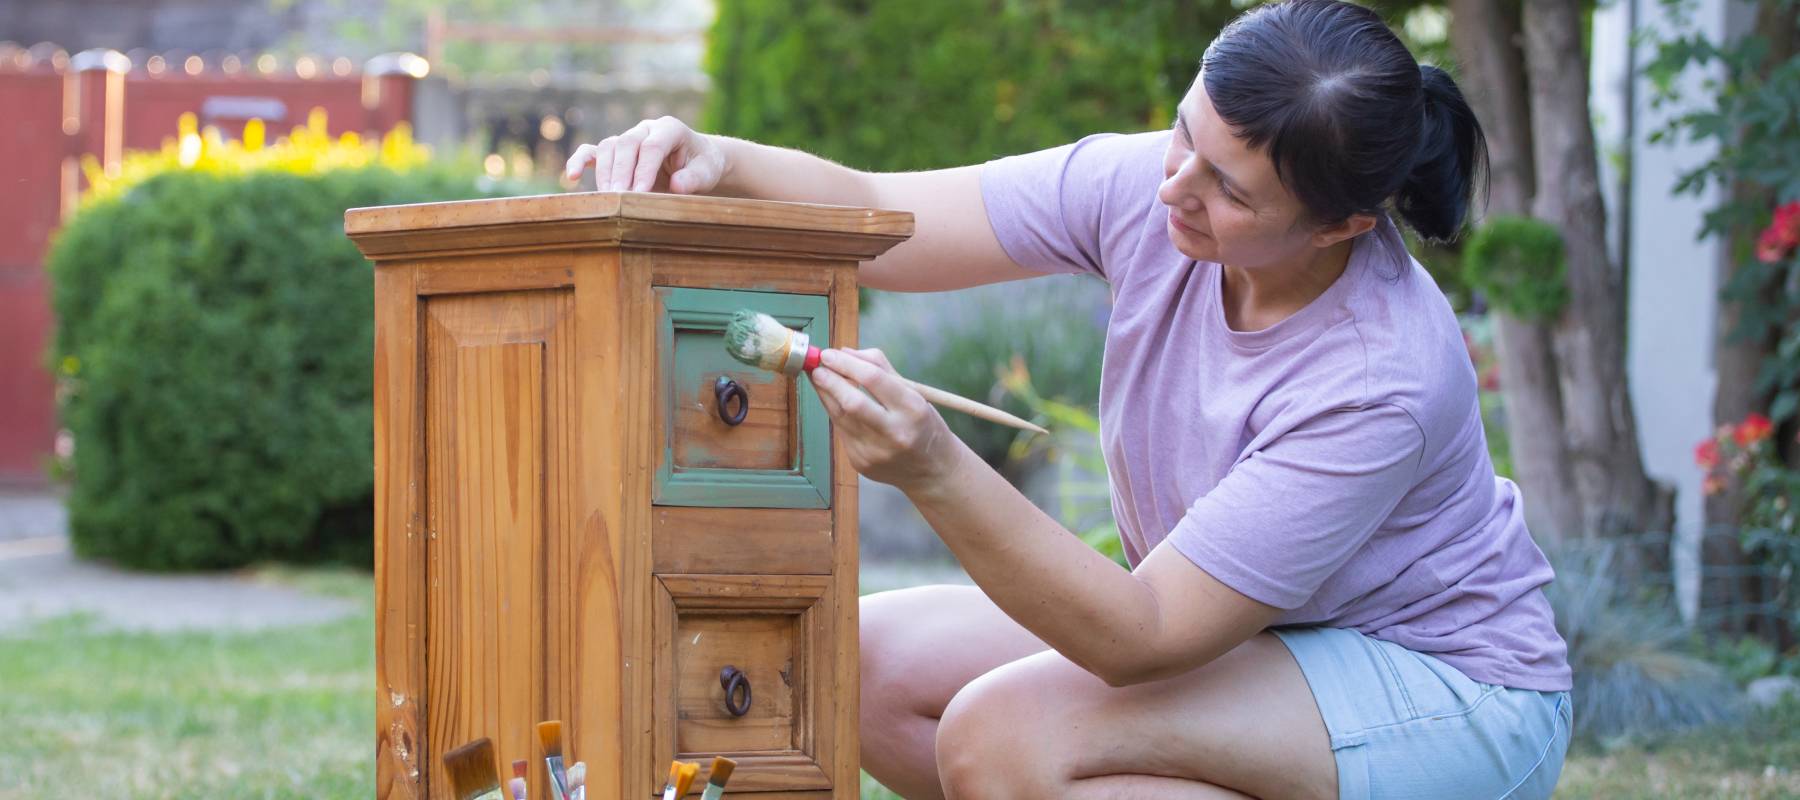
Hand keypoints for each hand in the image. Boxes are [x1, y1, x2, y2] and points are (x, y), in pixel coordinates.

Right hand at [564, 116, 725, 193]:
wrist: (696, 162)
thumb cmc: (702, 166)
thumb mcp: (707, 172)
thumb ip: (694, 178)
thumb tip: (676, 185)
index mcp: (670, 128)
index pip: (652, 145)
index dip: (645, 169)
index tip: (641, 192)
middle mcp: (645, 129)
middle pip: (626, 144)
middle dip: (622, 173)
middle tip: (620, 198)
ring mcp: (628, 138)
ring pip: (608, 147)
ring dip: (606, 174)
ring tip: (609, 199)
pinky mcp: (616, 152)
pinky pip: (592, 152)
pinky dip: (580, 161)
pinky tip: (572, 177)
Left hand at [807, 348, 967, 493]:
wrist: (933, 470)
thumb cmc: (923, 424)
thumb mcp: (915, 393)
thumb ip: (880, 368)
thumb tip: (843, 352)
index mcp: (913, 409)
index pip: (873, 379)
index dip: (845, 363)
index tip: (828, 353)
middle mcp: (895, 433)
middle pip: (852, 401)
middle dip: (829, 380)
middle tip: (816, 366)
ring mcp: (876, 452)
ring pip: (840, 416)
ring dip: (825, 394)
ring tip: (820, 379)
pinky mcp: (861, 463)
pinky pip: (842, 431)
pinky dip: (836, 413)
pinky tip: (836, 403)